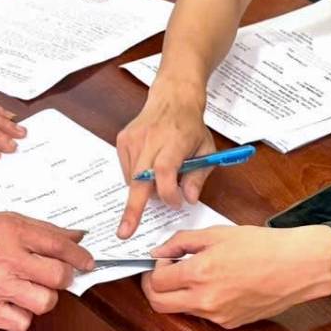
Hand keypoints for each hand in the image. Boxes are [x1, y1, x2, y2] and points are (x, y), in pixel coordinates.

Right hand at [0, 213, 94, 330]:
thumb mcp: (1, 219)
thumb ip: (39, 228)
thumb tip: (74, 236)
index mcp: (10, 231)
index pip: (58, 244)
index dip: (79, 255)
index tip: (87, 260)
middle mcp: (7, 258)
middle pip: (57, 275)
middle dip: (65, 276)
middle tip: (58, 275)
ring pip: (45, 302)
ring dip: (45, 297)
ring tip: (34, 289)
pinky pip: (22, 322)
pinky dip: (24, 316)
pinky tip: (16, 303)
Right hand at [115, 79, 214, 238]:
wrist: (173, 98)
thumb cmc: (191, 126)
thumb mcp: (207, 149)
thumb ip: (198, 176)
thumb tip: (189, 200)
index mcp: (175, 140)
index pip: (164, 170)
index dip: (168, 192)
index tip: (176, 203)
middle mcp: (151, 138)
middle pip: (139, 179)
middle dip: (132, 208)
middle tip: (124, 232)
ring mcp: (133, 139)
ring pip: (133, 179)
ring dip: (146, 188)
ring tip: (161, 174)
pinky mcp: (123, 140)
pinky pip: (127, 171)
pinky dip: (137, 178)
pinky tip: (149, 165)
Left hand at [143, 224, 330, 327]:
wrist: (297, 266)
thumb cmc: (262, 245)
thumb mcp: (216, 233)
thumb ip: (181, 242)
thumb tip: (159, 252)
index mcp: (200, 274)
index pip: (157, 283)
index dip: (154, 269)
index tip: (162, 259)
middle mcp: (206, 300)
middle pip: (160, 305)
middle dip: (154, 288)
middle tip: (164, 272)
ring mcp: (218, 316)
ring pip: (181, 311)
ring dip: (177, 294)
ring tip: (194, 272)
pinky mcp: (230, 323)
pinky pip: (203, 314)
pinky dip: (199, 300)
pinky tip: (214, 282)